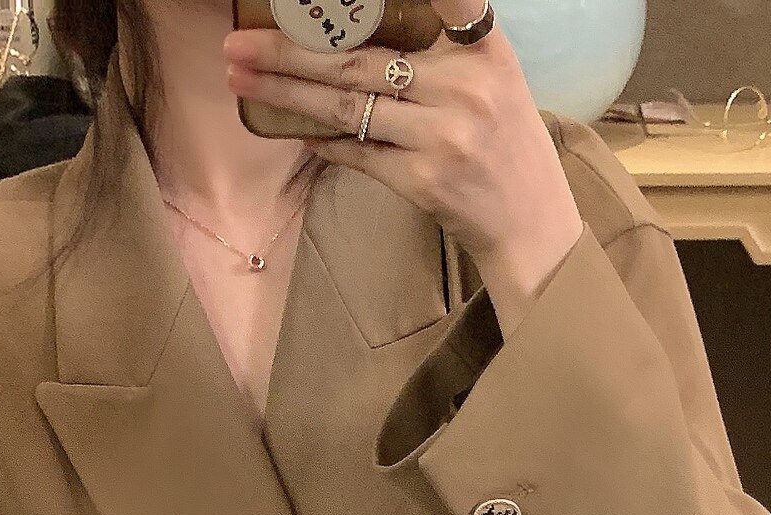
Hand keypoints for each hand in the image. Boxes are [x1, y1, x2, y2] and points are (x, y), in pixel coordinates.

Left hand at [221, 4, 587, 323]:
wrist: (531, 224)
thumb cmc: (505, 145)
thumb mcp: (493, 79)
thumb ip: (444, 46)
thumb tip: (355, 35)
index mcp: (483, 50)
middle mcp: (464, 86)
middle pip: (359, 58)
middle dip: (289, 50)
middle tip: (239, 42)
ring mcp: (443, 135)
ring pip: (347, 104)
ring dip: (286, 92)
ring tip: (242, 78)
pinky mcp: (423, 180)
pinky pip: (357, 152)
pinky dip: (321, 139)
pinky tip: (290, 127)